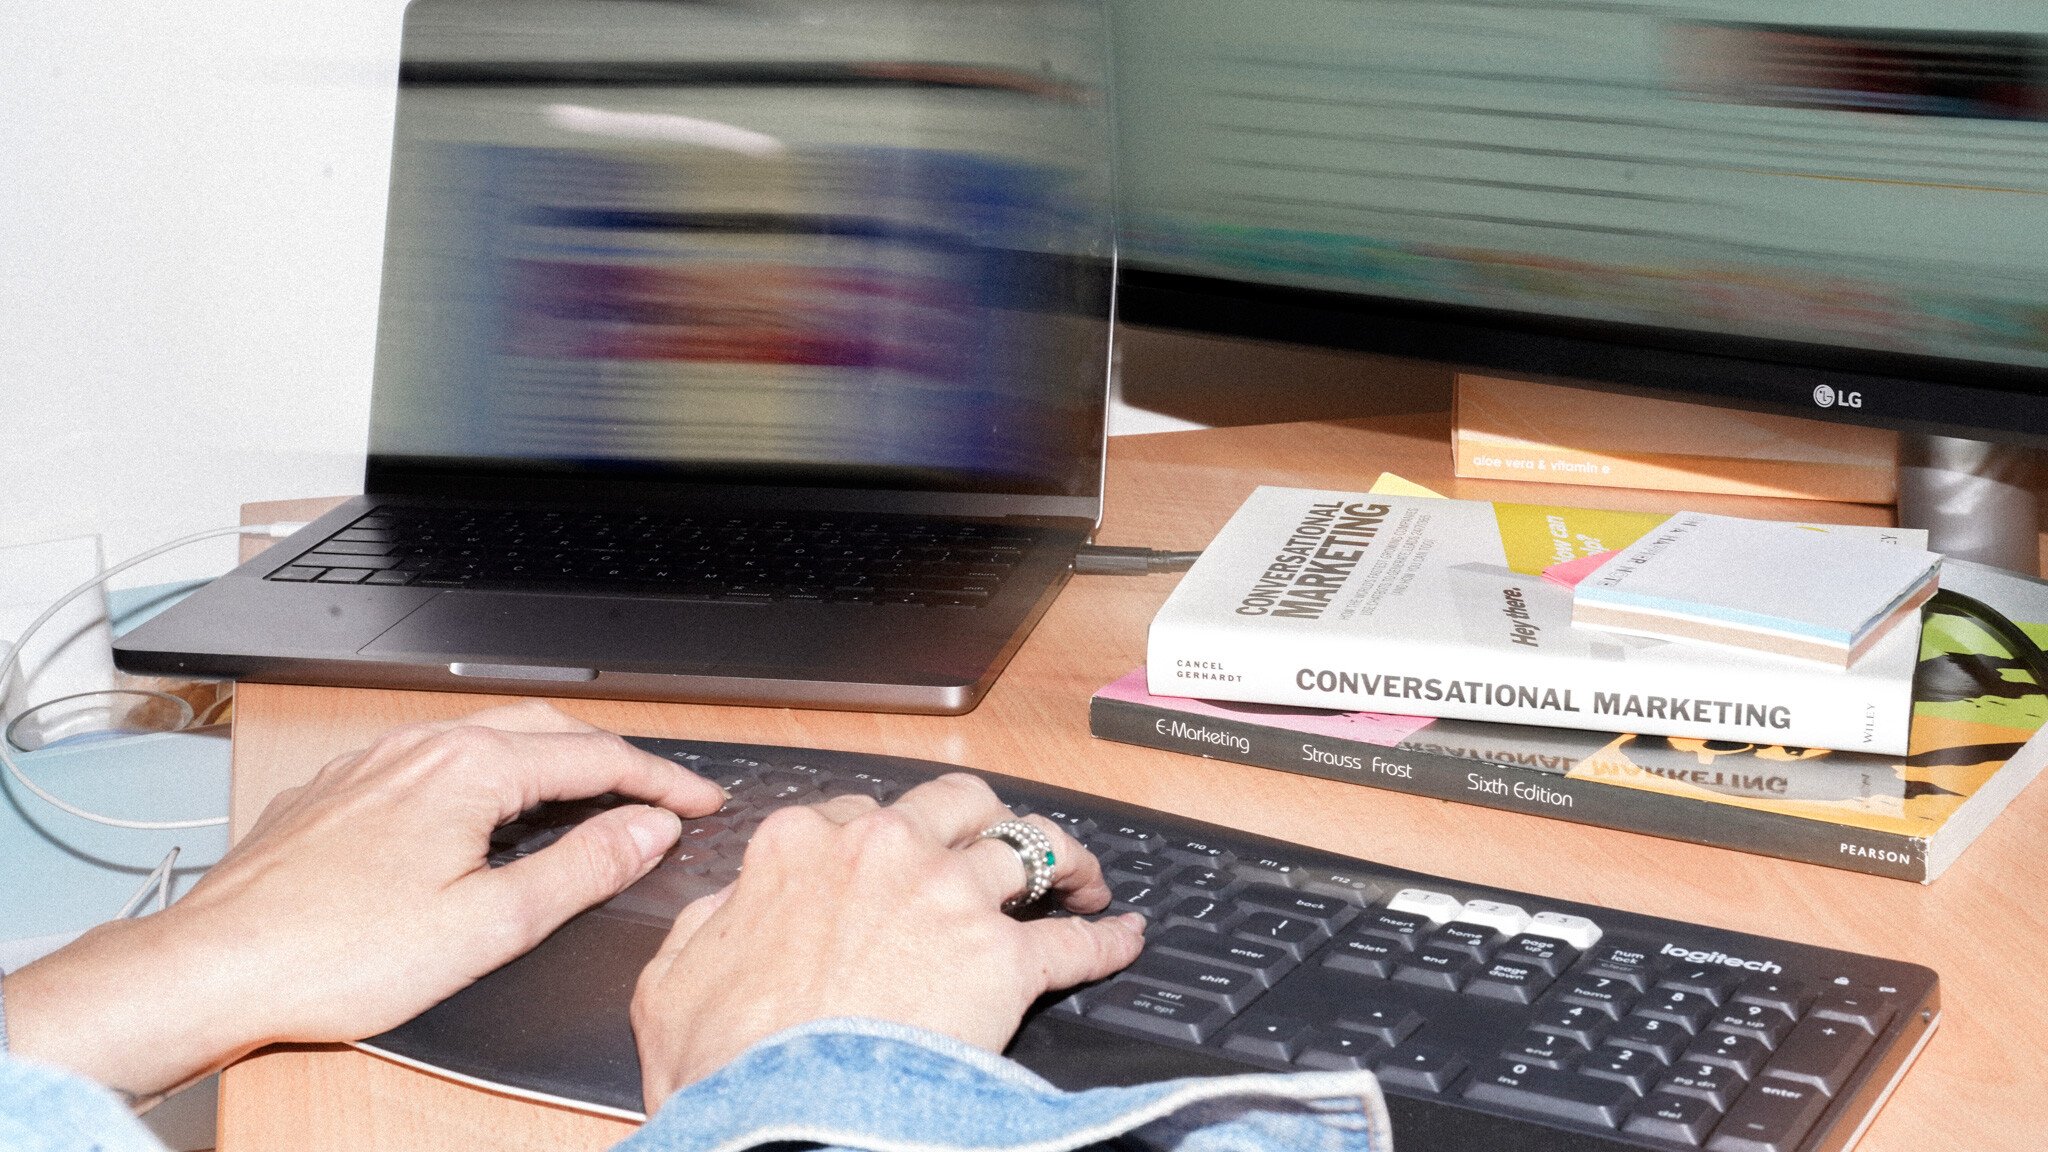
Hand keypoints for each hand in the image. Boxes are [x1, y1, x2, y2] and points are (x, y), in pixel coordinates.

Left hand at [4, 701, 723, 1099]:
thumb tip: (647, 828)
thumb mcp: (490, 924)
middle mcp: (423, 747)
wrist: (218, 965)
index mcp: (471, 770)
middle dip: (614, 759)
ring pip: (488, 737)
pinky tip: (486, 812)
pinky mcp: (340, 787)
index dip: (662, 780)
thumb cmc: (336, 954)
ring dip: (552, 760)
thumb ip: (581, 868)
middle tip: (660, 796)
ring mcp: (376, 761)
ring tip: (589, 797)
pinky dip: (489, 772)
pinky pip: (436, 757)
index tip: (701, 801)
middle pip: (548, 732)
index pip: (597, 757)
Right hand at [630, 773, 1145, 1110]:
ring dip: (1059, 857)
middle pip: (958, 803)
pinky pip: (1075, 941)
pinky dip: (1107, 939)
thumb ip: (704, 926)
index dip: (889, 836)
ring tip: (1077, 877)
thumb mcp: (673, 981)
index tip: (903, 857)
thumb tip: (725, 910)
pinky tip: (1123, 938)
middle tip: (997, 844)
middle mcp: (886, 852)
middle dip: (982, 819)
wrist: (784, 1112)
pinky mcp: (1007, 959)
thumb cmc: (729, 1060)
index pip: (861, 813)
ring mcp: (951, 898)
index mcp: (802, 848)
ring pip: (1030, 845)